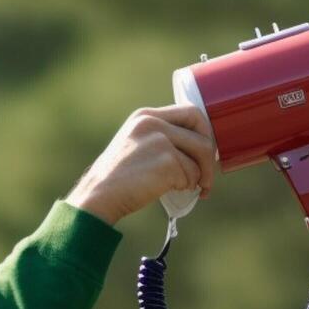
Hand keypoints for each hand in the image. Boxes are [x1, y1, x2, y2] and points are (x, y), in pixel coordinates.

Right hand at [65, 105, 216, 225]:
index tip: (204, 150)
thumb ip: (159, 137)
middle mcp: (153, 122)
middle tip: (206, 176)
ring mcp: (160, 140)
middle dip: (210, 156)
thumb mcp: (134, 144)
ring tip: (188, 188)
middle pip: (202, 134)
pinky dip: (186, 187)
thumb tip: (197, 149)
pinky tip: (171, 191)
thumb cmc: (117, 178)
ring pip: (200, 156)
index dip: (204, 132)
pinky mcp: (166, 161)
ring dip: (198, 177)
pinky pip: (191, 175)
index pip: (191, 112)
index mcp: (145, 115)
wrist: (98, 196)